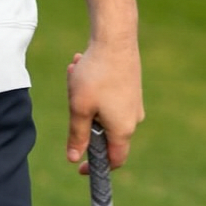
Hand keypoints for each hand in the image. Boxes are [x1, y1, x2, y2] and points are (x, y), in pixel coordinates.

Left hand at [66, 38, 143, 172]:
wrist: (116, 38)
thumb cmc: (97, 75)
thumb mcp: (80, 108)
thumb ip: (77, 135)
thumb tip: (74, 159)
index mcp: (123, 130)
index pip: (114, 160)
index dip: (97, 166)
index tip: (80, 167)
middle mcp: (133, 118)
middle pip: (103, 130)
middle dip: (82, 115)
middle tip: (72, 95)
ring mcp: (133, 101)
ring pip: (101, 106)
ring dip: (84, 93)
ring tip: (75, 70)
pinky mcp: (130, 86)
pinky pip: (107, 92)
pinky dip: (92, 82)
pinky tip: (82, 62)